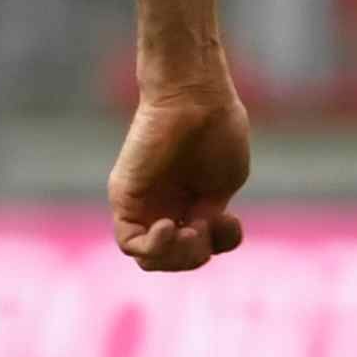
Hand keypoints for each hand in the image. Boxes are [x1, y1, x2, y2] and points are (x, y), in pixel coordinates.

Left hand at [109, 80, 251, 272]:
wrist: (197, 98)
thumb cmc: (218, 131)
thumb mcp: (224, 184)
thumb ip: (210, 217)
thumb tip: (197, 233)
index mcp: (193, 204)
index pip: (200, 247)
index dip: (218, 245)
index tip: (231, 221)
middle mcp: (166, 207)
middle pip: (174, 259)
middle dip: (195, 255)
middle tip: (205, 227)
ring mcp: (144, 205)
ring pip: (150, 258)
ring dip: (174, 255)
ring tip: (188, 229)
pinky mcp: (125, 199)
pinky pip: (129, 242)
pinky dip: (151, 246)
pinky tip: (169, 226)